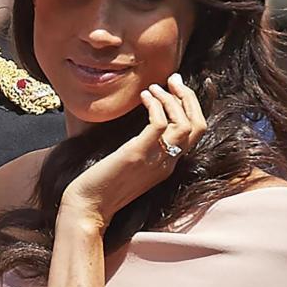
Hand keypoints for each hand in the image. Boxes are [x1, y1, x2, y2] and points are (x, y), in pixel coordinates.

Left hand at [60, 73, 205, 228]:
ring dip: (171, 99)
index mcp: (168, 165)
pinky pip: (160, 124)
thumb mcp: (131, 163)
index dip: (191, 106)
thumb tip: (143, 122)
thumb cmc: (103, 185)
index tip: (176, 89)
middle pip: (197, 126)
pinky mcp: (138, 154)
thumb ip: (143, 146)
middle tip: (174, 79)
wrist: (89, 207)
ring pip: (184, 124)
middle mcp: (168, 163)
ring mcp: (155, 160)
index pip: (195, 133)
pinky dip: (155, 106)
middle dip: (188, 97)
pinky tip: (143, 97)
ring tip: (154, 87)